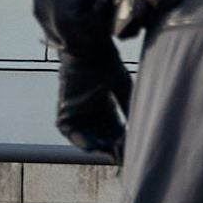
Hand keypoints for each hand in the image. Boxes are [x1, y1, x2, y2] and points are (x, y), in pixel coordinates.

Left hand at [53, 33, 129, 161]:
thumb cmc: (106, 62)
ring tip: (110, 152)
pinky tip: (93, 147)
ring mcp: (76, 110)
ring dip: (98, 145)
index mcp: (104, 105)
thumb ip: (128, 108)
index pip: (113, 129)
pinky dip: (80, 140)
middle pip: (101, 135)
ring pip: (86, 135)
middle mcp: (90, 110)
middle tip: (121, 155)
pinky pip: (70, 131)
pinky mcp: (64, 108)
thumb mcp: (122, 88)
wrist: (89, 46)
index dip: (121, 140)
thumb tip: (138, 129)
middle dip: (111, 146)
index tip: (131, 149)